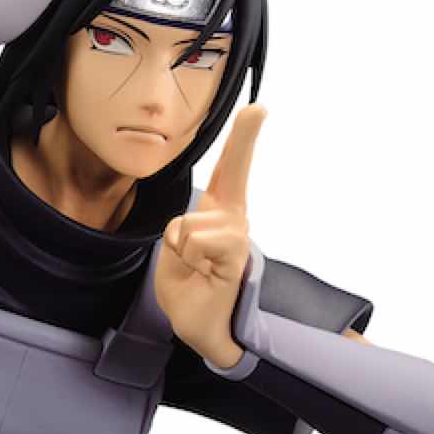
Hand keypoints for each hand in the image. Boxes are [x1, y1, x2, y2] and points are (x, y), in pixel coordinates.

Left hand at [154, 104, 264, 368]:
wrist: (197, 324)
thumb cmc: (188, 286)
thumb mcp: (175, 249)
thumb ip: (182, 225)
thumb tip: (192, 225)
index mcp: (218, 212)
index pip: (232, 168)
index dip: (244, 137)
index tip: (258, 108)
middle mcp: (233, 218)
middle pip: (222, 178)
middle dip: (218, 175)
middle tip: (238, 156)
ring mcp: (238, 234)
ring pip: (187, 223)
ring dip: (180, 250)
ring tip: (195, 267)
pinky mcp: (235, 252)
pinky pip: (197, 239)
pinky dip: (189, 258)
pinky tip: (203, 272)